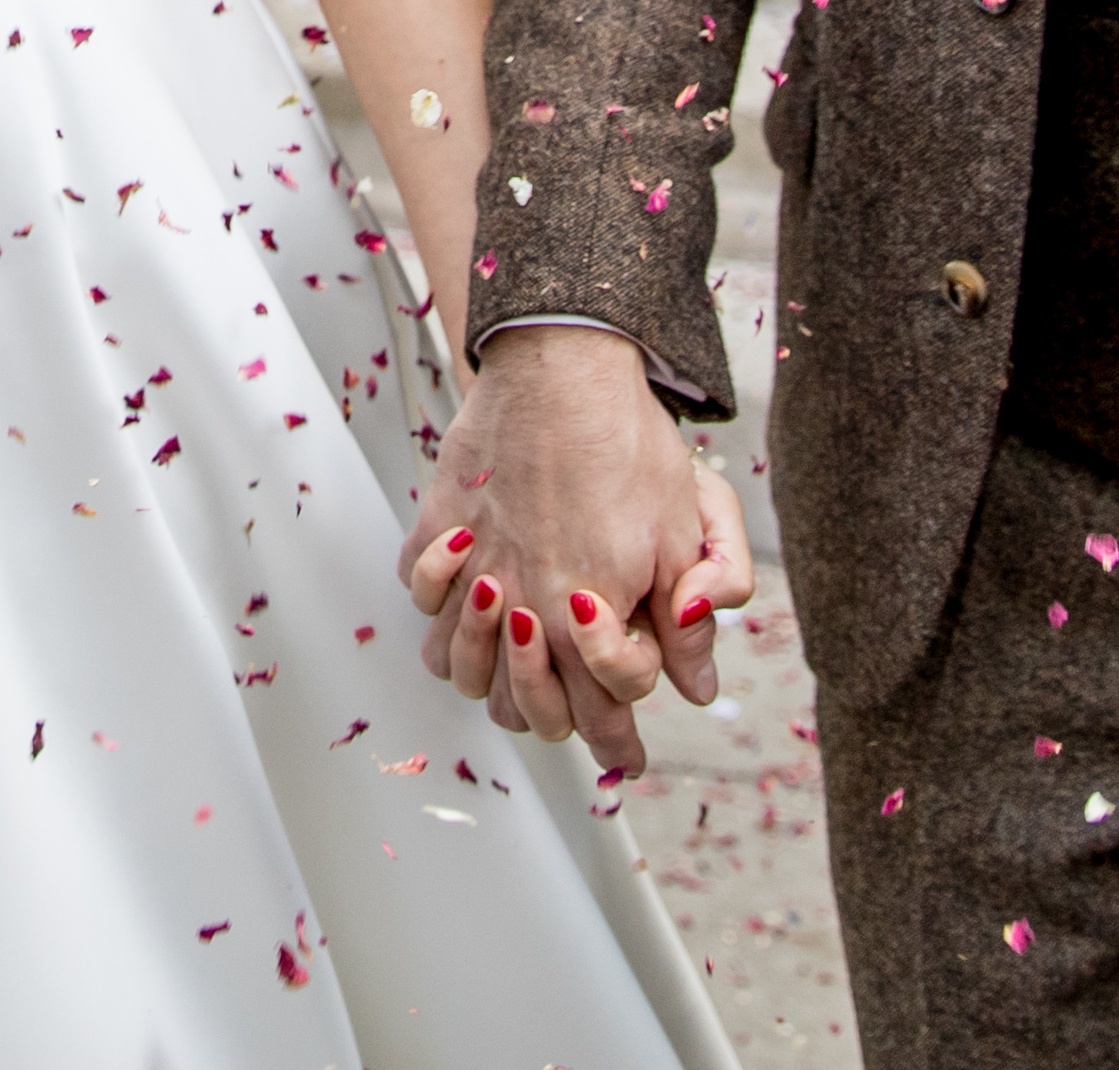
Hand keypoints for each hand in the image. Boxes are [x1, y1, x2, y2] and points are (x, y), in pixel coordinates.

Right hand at [397, 323, 740, 778]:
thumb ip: (690, 614)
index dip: (621, 740)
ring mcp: (472, 566)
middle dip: (557, 720)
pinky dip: (437, 610)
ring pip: (458, 669)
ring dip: (488, 677)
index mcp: (585, 613)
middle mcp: (520, 602)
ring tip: (517, 661)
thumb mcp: (684, 528)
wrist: (562, 366)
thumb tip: (697, 687)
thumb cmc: (627, 440)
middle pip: (524, 708)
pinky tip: (466, 596)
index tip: (630, 753)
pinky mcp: (437, 526)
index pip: (601, 711)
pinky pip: (421, 598)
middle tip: (577, 718)